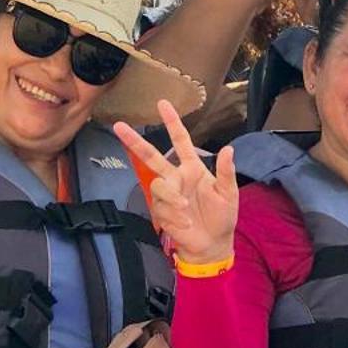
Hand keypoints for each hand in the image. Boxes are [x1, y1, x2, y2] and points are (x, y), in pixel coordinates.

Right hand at [112, 99, 238, 267]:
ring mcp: (167, 194)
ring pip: (158, 186)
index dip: (172, 122)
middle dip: (134, 141)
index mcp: (192, 168)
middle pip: (151, 156)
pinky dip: (175, 216)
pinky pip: (161, 208)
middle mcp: (176, 177)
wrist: (213, 244)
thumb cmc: (222, 216)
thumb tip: (229, 148)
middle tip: (118, 126)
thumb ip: (225, 172)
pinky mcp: (160, 211)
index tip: (163, 103)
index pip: (180, 141)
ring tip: (186, 211)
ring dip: (172, 198)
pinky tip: (185, 223)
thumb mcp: (228, 193)